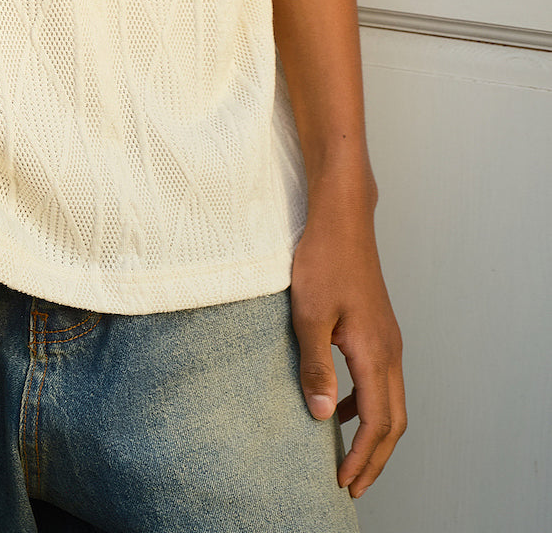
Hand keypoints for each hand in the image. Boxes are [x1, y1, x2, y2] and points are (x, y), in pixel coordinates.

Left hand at [289, 195, 406, 497]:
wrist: (341, 219)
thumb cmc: (323, 260)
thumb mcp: (309, 315)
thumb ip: (316, 367)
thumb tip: (322, 416)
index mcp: (375, 352)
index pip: (377, 422)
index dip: (363, 457)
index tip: (345, 482)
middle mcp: (390, 350)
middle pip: (394, 421)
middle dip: (375, 458)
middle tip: (352, 485)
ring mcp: (387, 339)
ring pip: (391, 402)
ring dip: (373, 434)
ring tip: (346, 456)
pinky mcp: (378, 329)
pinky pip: (381, 381)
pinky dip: (366, 405)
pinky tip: (338, 406)